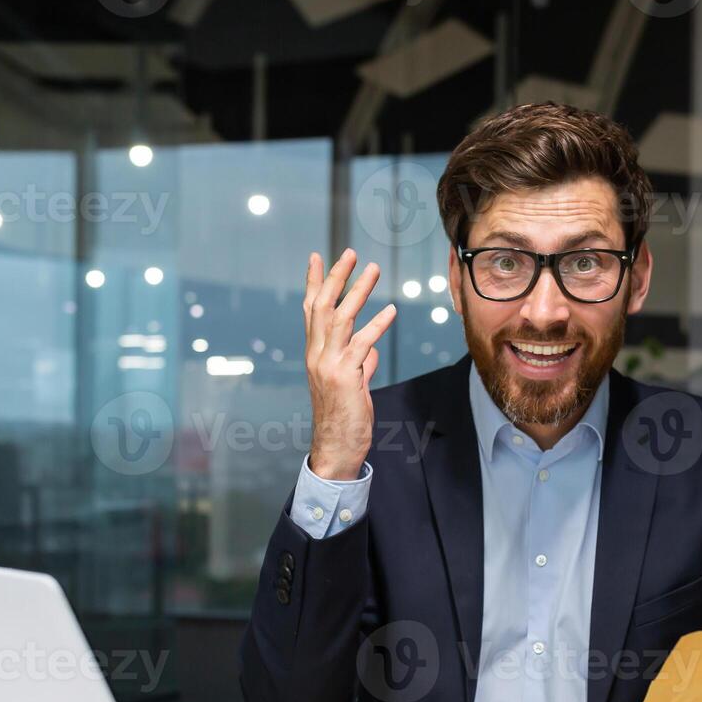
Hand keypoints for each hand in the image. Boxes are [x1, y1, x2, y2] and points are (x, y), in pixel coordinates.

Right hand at [302, 249, 396, 480]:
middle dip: (335, 277)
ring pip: (340, 318)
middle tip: (350, 253)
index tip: (316, 257)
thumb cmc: (343, 419)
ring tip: (373, 270)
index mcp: (315, 354)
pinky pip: (362, 345)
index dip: (313, 283)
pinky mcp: (345, 377)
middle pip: (322, 306)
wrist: (335, 449)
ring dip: (358, 292)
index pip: (310, 310)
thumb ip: (360, 364)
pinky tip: (391, 311)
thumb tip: (371, 351)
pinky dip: (377, 326)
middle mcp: (317, 355)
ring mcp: (328, 365)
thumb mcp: (352, 386)